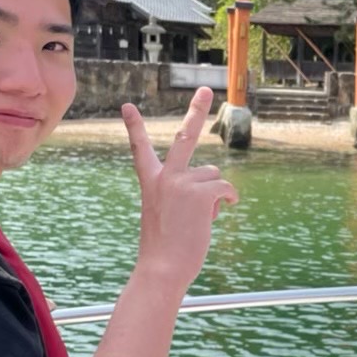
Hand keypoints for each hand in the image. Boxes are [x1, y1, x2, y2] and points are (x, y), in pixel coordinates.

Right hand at [123, 88, 237, 295]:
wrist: (162, 268)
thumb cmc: (165, 249)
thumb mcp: (169, 215)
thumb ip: (186, 194)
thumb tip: (218, 187)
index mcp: (151, 182)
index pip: (141, 149)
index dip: (135, 127)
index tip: (128, 106)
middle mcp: (165, 177)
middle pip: (184, 137)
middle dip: (196, 110)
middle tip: (205, 88)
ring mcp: (182, 183)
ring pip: (213, 175)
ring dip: (214, 195)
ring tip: (199, 219)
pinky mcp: (201, 193)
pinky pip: (225, 189)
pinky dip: (228, 201)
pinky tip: (216, 216)